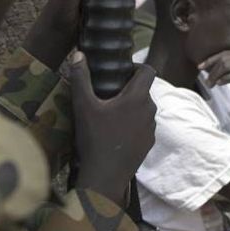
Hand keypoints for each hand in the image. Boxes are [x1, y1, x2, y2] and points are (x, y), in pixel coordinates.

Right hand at [70, 52, 156, 207]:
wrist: (105, 176)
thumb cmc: (94, 138)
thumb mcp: (83, 106)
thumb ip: (80, 78)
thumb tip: (78, 54)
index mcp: (137, 97)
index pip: (148, 70)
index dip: (137, 67)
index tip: (121, 72)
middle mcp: (150, 110)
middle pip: (145, 90)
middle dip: (130, 88)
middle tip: (109, 93)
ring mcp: (151, 129)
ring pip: (145, 109)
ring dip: (132, 107)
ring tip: (111, 114)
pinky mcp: (149, 143)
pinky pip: (144, 126)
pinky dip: (133, 124)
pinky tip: (116, 132)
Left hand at [199, 48, 229, 119]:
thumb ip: (226, 64)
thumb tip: (204, 63)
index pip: (226, 53)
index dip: (211, 60)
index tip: (200, 67)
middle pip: (226, 59)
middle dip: (213, 70)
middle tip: (206, 81)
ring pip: (229, 66)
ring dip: (216, 76)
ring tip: (210, 84)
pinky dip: (224, 79)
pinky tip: (218, 85)